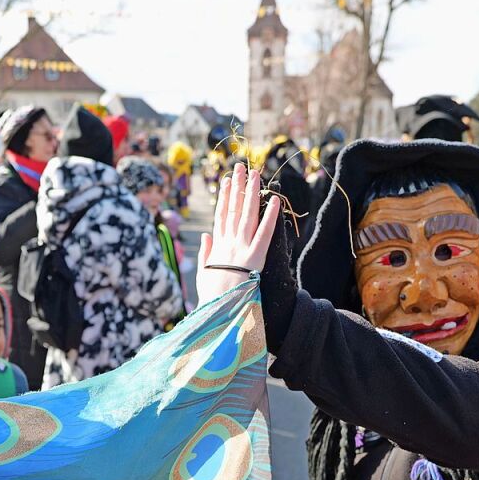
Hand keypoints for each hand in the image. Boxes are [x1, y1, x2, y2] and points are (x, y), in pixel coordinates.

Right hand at [196, 163, 279, 303]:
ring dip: (252, 193)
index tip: (226, 181)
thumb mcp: (203, 274)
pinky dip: (270, 217)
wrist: (219, 313)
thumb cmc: (212, 297)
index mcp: (217, 247)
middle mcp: (229, 243)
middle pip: (233, 209)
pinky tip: (275, 201)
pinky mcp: (255, 258)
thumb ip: (205, 252)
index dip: (224, 197)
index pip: (221, 215)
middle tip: (241, 167)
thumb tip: (206, 234)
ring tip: (256, 174)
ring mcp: (242, 249)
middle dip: (237, 186)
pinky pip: (264, 234)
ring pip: (247, 215)